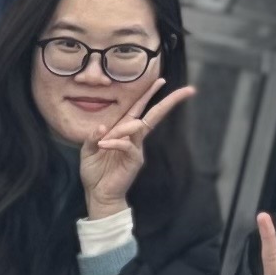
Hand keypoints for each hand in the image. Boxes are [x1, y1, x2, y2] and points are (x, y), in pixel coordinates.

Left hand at [76, 75, 193, 221]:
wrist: (98, 194)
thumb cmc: (95, 172)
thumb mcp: (88, 151)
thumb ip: (93, 137)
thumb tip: (102, 127)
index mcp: (122, 131)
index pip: (139, 108)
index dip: (149, 94)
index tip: (162, 80)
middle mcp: (133, 138)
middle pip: (154, 115)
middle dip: (169, 101)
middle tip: (187, 90)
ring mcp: (136, 149)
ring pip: (137, 128)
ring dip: (121, 129)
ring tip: (102, 142)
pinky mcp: (135, 160)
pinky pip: (128, 145)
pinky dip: (115, 143)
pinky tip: (103, 145)